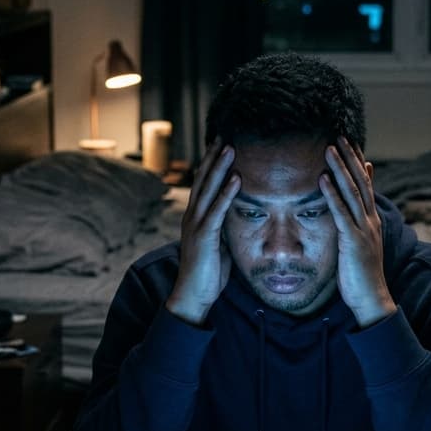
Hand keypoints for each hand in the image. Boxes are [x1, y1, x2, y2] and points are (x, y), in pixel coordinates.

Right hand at [166, 138, 240, 325]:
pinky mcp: (204, 237)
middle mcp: (192, 217)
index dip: (211, 164)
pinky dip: (227, 194)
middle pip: (202, 180)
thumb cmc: (207, 274)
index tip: (220, 144)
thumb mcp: (218, 245)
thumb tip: (237, 218)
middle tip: (224, 134)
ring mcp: (196, 226)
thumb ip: (224, 229)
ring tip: (230, 147)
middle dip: (213, 157)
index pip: (203, 184)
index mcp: (196, 218)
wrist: (193, 296)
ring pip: (208, 190)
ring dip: (220, 168)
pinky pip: (217, 211)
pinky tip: (237, 179)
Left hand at [319, 137, 395, 327]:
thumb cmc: (361, 275)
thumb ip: (357, 225)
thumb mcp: (361, 245)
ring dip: (340, 169)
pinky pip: (341, 213)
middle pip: (361, 182)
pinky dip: (332, 195)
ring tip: (329, 149)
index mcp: (371, 221)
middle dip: (350, 158)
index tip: (350, 143)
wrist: (371, 298)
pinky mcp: (353, 241)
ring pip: (352, 192)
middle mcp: (370, 221)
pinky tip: (323, 179)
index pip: (366, 185)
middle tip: (340, 136)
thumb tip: (351, 215)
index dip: (358, 163)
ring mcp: (363, 230)